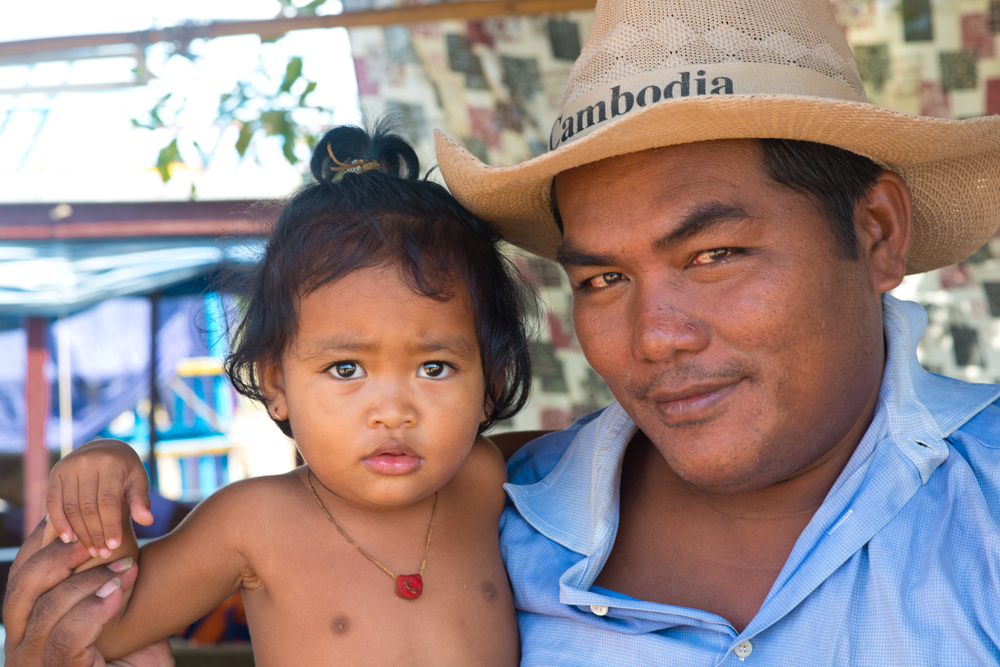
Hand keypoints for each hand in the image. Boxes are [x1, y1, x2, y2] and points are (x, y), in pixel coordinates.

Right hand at [3, 518, 173, 666]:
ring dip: (87, 583)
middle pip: (21, 590)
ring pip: (46, 611)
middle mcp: (22, 645)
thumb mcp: (111, 597)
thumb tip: (102, 518)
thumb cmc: (135, 639)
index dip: (41, 543)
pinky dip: (94, 610)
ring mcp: (37, 664)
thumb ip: (98, 567)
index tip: (75, 518)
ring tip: (125, 568)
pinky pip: (67, 637)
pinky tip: (117, 594)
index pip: (20, 575)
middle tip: (94, 540)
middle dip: (57, 559)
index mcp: (27, 624)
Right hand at [46, 439, 153, 557]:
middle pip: (88, 507)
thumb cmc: (126, 470)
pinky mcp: (55, 474)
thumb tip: (148, 521)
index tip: (115, 546)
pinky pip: (53, 503)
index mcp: (110, 463)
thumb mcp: (138, 480)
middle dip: (95, 533)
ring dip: (79, 532)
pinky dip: (59, 523)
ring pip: (70, 508)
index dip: (110, 526)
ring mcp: (68, 467)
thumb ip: (141, 500)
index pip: (108, 501)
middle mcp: (86, 462)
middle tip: (102, 553)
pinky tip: (69, 540)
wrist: (104, 449)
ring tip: (91, 550)